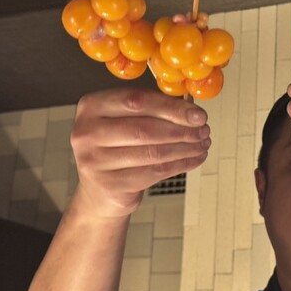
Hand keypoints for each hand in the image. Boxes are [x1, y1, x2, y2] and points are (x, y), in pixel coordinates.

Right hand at [70, 88, 210, 217]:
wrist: (100, 189)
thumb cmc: (119, 145)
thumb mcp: (127, 119)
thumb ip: (154, 109)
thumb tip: (193, 110)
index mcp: (91, 106)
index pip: (137, 101)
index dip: (172, 108)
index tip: (198, 114)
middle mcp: (86, 132)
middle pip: (145, 129)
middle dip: (182, 130)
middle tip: (205, 130)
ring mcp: (94, 161)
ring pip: (153, 153)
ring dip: (185, 148)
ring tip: (203, 143)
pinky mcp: (109, 184)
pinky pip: (154, 172)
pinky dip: (181, 164)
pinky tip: (195, 158)